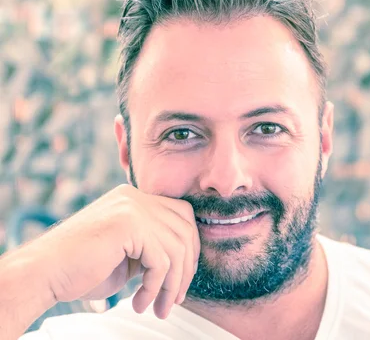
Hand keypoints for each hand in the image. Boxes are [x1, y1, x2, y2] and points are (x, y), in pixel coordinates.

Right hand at [28, 184, 199, 318]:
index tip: (180, 282)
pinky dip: (155, 287)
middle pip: (185, 230)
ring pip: (176, 248)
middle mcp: (136, 197)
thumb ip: (154, 247)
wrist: (43, 273)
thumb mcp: (128, 254)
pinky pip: (161, 261)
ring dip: (171, 285)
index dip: (189, 250)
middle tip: (174, 299)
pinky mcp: (128, 224)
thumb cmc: (82, 270)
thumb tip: (187, 261)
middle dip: (185, 270)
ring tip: (160, 309)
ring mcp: (132, 207)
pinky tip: (140, 303)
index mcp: (136, 199)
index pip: (182, 216)